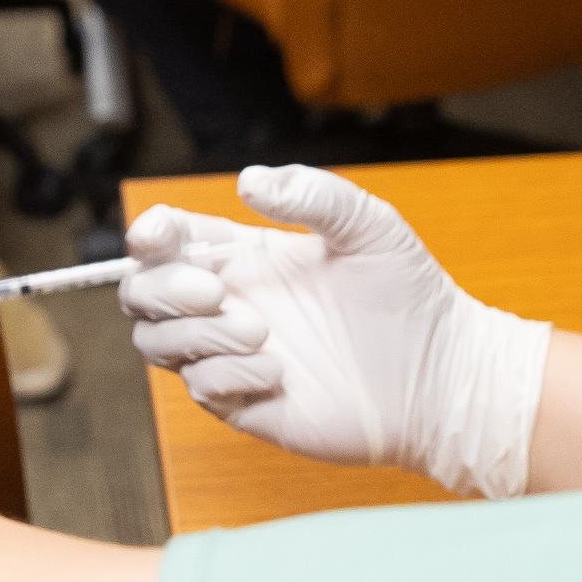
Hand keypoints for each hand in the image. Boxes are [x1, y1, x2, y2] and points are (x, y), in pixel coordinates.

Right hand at [119, 164, 553, 498]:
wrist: (439, 377)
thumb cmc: (409, 297)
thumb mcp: (368, 226)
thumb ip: (311, 194)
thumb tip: (249, 180)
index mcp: (246, 257)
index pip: (167, 241)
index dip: (147, 235)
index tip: (158, 236)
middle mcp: (229, 304)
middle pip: (143, 292)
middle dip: (163, 288)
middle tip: (218, 292)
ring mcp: (231, 356)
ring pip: (156, 342)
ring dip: (195, 335)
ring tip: (263, 334)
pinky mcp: (244, 402)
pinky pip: (199, 387)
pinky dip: (225, 376)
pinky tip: (278, 373)